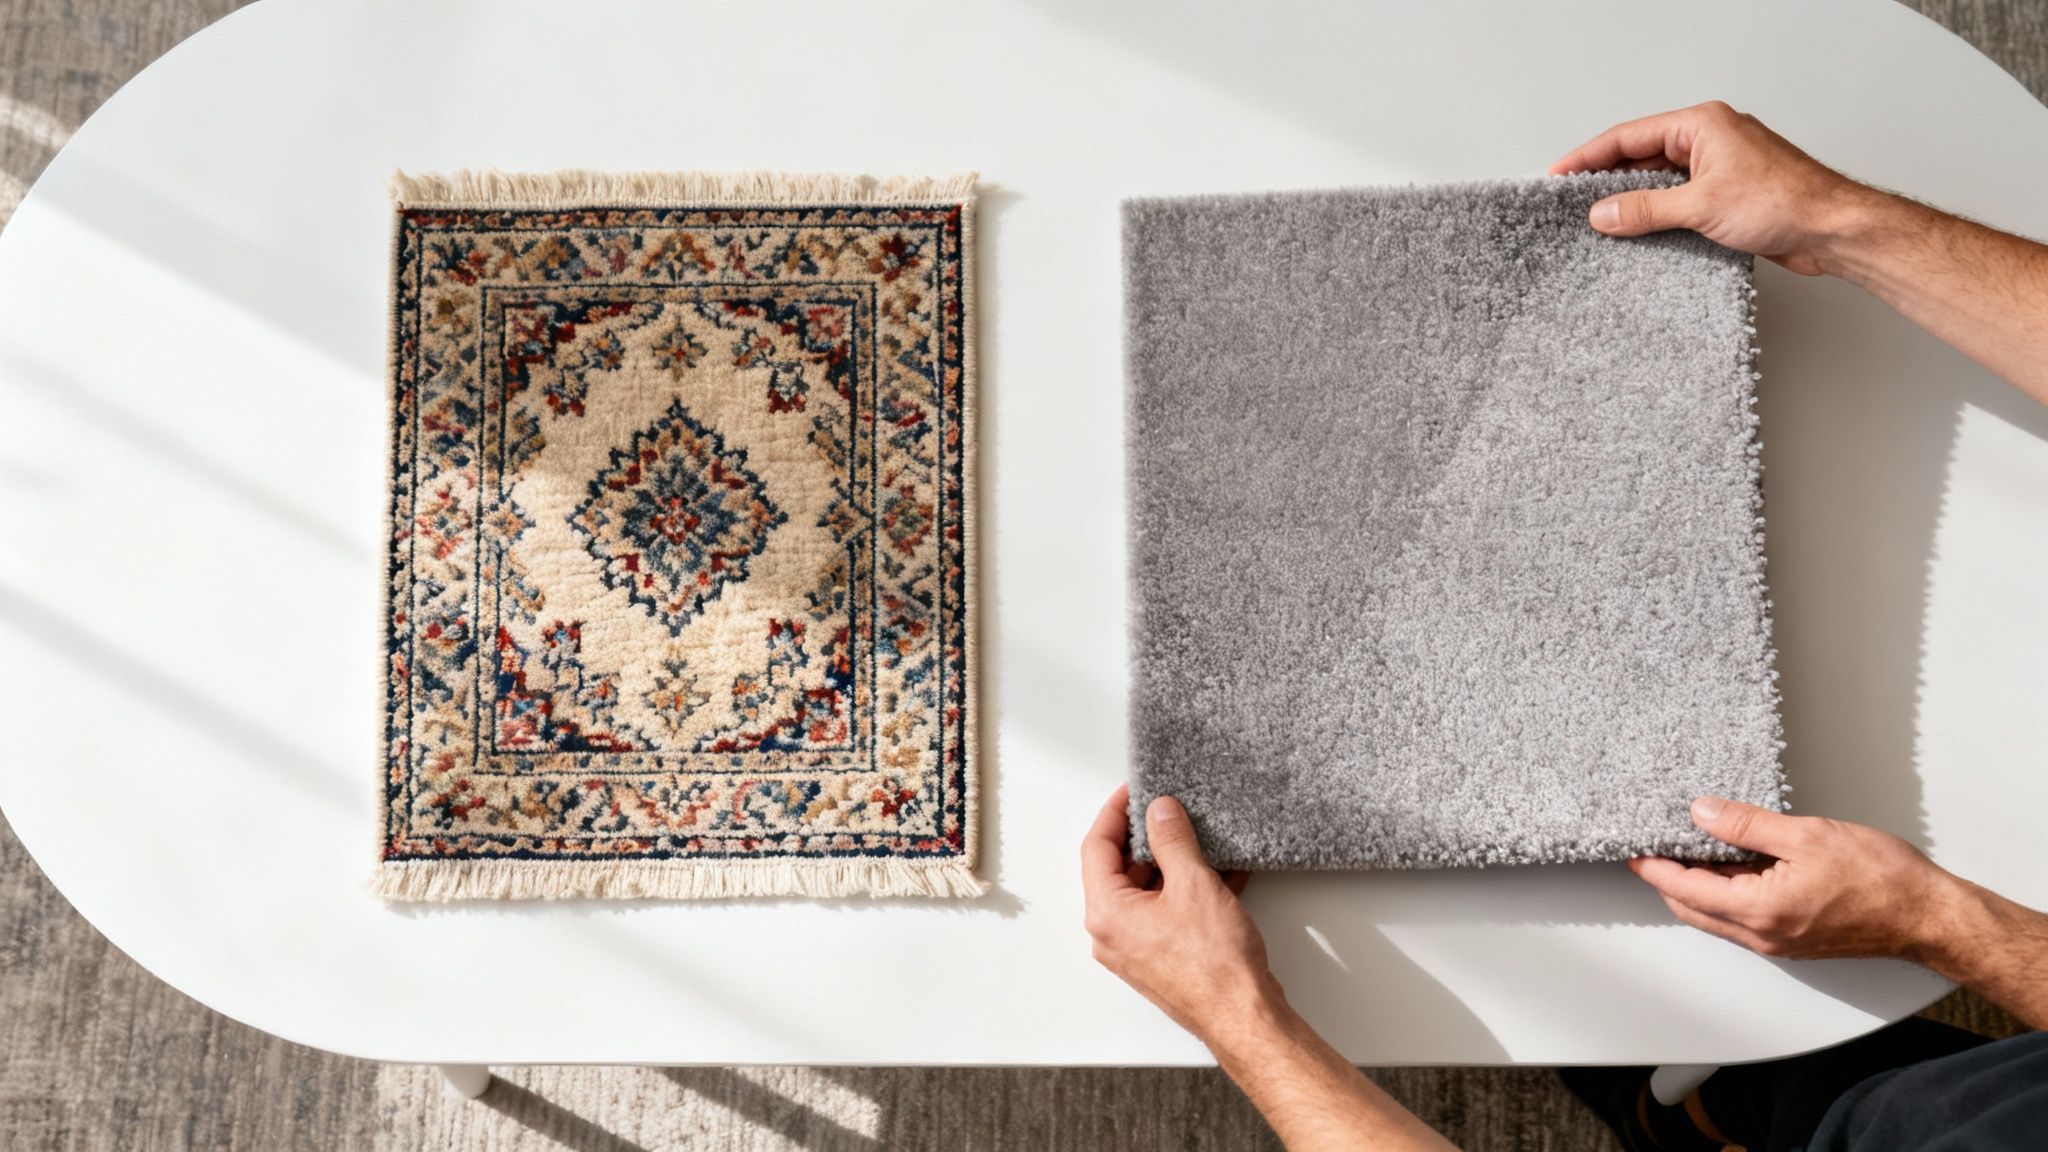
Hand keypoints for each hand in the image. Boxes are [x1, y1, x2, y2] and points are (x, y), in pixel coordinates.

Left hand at [1080, 785, 1264, 1044]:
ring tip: (1199, 837)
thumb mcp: (1193, 884)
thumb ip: (1172, 839)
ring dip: (1172, 863)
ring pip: (1146, 891)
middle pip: (1118, 869)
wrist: (1245, 1018)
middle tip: (1169, 810)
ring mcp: (1136, 949)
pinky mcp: (1162, 959)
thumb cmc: (1215, 965)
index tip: (1134, 791)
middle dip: (1147, 837)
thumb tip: (1160, 810)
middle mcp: (1112, 934)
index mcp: (1107, 913)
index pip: (1096, 847)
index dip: (1115, 813)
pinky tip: (1219, 871)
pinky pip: (1166, 912)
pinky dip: (1186, 890)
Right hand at [1550, 100, 1866, 275]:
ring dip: (1631, 201)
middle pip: (1641, 156)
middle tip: (1570, 203)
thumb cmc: (1786, 201)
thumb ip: (1645, 209)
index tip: (1558, 174)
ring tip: (1598, 223)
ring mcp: (1718, 168)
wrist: (1833, 230)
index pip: (1629, 136)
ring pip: (1659, 182)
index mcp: (1702, 125)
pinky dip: (1655, 216)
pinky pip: (1677, 201)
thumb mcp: (1701, 205)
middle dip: (1605, 179)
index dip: (1588, 155)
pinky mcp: (1726, 196)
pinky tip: (1638, 234)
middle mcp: (1709, 141)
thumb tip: (1602, 213)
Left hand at [1630, 795, 1960, 960]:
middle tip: (1656, 846)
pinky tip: (1733, 864)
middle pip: (1693, 909)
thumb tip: (1702, 813)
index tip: (1634, 851)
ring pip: (1717, 916)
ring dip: (1698, 887)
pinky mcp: (1793, 939)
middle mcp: (1763, 935)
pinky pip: (1743, 918)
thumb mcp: (1806, 835)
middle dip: (1668, 879)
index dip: (1654, 868)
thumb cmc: (1881, 878)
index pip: (1685, 890)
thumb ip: (1747, 825)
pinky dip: (1726, 894)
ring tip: (1692, 847)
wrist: (1927, 916)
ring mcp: (1778, 942)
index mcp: (1759, 911)